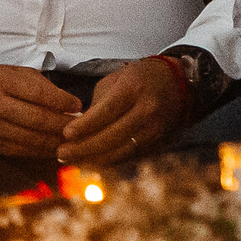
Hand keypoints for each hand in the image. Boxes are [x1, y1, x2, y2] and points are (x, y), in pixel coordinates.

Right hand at [0, 64, 81, 157]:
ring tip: (73, 139)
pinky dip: (42, 151)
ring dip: (57, 141)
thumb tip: (69, 103)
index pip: (39, 94)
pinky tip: (54, 148)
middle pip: (38, 120)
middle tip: (82, 126)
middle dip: (64, 125)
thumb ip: (39, 85)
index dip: (62, 102)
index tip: (78, 105)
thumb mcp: (10, 72)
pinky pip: (23, 151)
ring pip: (33, 140)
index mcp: (0, 82)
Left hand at [58, 59, 185, 164]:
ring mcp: (153, 129)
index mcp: (133, 89)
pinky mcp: (156, 143)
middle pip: (111, 136)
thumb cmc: (142, 79)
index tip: (66, 134)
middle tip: (61, 153)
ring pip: (119, 152)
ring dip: (93, 159)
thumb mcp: (117, 80)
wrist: (179, 85)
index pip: (106, 111)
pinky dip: (107, 161)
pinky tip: (90, 162)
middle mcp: (146, 110)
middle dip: (83, 148)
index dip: (85, 126)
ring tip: (71, 160)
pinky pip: (128, 157)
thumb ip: (97, 103)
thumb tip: (78, 127)